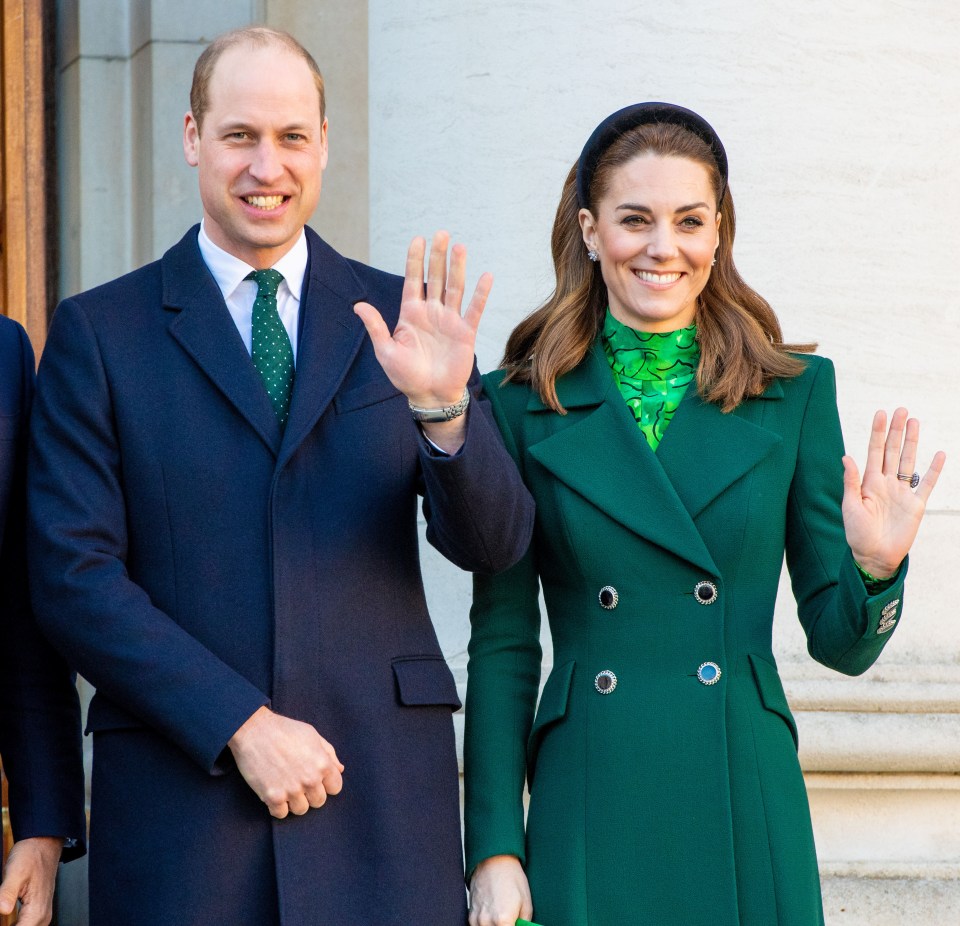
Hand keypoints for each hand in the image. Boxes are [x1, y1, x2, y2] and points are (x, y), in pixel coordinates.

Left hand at [0, 836, 61, 925]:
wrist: (44, 844)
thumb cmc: (31, 855)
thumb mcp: (15, 872)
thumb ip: (7, 893)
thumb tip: (2, 909)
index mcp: (37, 911)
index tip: (2, 910)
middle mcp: (42, 917)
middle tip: (2, 905)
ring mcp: (41, 915)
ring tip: (3, 917)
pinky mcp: (37, 912)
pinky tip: (7, 920)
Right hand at [228, 706, 343, 818]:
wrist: (253, 730)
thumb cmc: (284, 729)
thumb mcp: (312, 735)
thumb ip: (329, 753)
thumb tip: (340, 769)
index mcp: (322, 763)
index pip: (335, 787)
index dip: (326, 784)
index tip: (316, 779)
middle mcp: (310, 779)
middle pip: (319, 801)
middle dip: (310, 793)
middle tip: (298, 782)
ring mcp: (291, 789)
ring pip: (301, 810)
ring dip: (294, 801)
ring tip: (286, 787)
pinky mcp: (272, 796)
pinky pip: (281, 814)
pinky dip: (277, 806)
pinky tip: (274, 792)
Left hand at [354, 232, 492, 452]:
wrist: (430, 396)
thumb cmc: (405, 376)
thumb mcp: (385, 351)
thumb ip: (376, 326)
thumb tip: (359, 305)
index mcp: (411, 313)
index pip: (413, 280)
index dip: (415, 260)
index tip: (418, 239)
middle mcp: (431, 312)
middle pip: (436, 277)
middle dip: (437, 256)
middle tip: (441, 233)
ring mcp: (450, 321)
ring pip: (455, 288)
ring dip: (458, 268)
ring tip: (459, 247)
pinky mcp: (465, 333)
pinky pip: (474, 309)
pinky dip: (480, 294)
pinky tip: (486, 276)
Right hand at [468, 854, 532, 925]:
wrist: (494, 860)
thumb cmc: (512, 878)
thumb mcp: (526, 903)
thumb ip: (524, 925)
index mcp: (503, 921)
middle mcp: (487, 922)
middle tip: (511, 922)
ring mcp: (477, 919)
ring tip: (502, 920)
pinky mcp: (471, 915)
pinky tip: (494, 919)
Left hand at [842, 407, 945, 576]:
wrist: (874, 556)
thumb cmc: (857, 533)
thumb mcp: (851, 506)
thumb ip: (851, 482)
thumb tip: (846, 457)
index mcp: (868, 482)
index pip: (874, 451)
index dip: (877, 433)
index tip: (880, 413)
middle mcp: (886, 483)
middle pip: (892, 451)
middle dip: (895, 431)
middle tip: (901, 410)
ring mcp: (902, 492)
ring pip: (909, 461)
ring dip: (912, 442)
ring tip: (914, 422)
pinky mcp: (916, 505)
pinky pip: (927, 483)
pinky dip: (934, 470)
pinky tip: (939, 454)